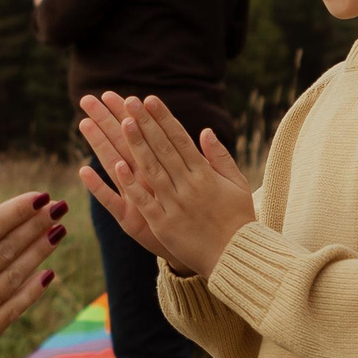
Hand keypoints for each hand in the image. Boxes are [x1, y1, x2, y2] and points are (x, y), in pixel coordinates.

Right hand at [0, 191, 67, 357]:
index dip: (15, 211)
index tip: (39, 197)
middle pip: (5, 249)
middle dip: (34, 226)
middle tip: (59, 207)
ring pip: (13, 277)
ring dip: (38, 253)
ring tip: (58, 234)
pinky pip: (11, 311)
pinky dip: (31, 292)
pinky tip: (45, 278)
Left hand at [76, 92, 256, 276]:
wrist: (237, 258)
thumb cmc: (238, 219)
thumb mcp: (237, 184)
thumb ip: (220, 157)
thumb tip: (205, 131)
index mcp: (205, 175)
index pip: (180, 139)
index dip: (163, 118)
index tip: (149, 99)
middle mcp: (189, 186)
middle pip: (163, 149)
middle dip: (145, 123)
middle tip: (128, 100)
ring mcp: (175, 205)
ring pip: (152, 170)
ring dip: (136, 145)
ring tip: (121, 122)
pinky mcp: (164, 225)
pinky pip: (145, 201)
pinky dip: (132, 184)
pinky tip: (118, 166)